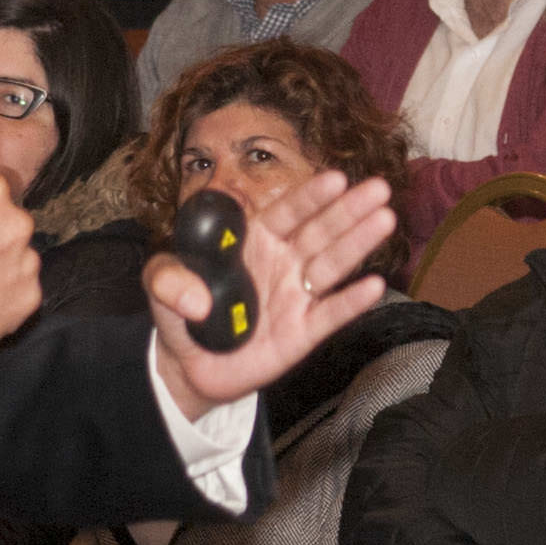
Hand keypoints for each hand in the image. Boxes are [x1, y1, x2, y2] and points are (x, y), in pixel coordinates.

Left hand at [147, 168, 398, 421]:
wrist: (190, 365)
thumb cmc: (182, 314)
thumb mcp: (161, 285)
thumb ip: (167, 278)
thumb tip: (196, 297)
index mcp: (256, 240)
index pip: (287, 212)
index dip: (311, 196)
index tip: (335, 178)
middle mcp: (283, 262)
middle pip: (320, 232)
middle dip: (349, 210)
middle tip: (379, 189)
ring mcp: (295, 296)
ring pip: (331, 266)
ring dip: (357, 243)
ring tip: (384, 220)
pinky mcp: (302, 334)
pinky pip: (329, 315)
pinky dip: (350, 302)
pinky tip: (373, 285)